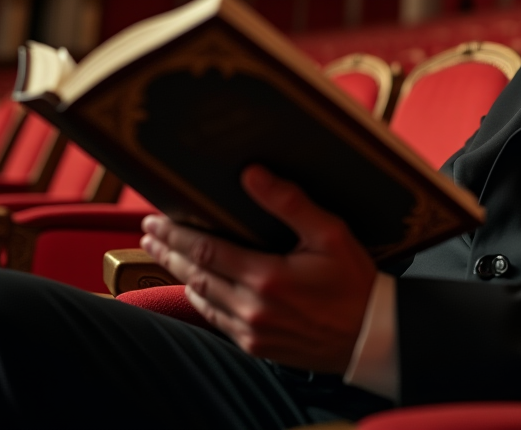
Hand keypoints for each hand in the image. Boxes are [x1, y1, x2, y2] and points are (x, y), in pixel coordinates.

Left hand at [140, 165, 376, 372]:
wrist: (371, 336)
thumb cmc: (354, 282)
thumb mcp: (331, 233)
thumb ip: (289, 203)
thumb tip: (253, 175)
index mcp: (268, 277)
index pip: (206, 250)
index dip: (176, 234)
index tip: (156, 220)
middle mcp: (253, 307)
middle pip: (195, 275)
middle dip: (169, 252)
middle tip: (149, 234)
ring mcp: (252, 331)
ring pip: (202, 298)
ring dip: (180, 275)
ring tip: (164, 255)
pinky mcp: (257, 345)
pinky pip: (218, 320)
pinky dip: (202, 300)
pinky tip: (196, 286)